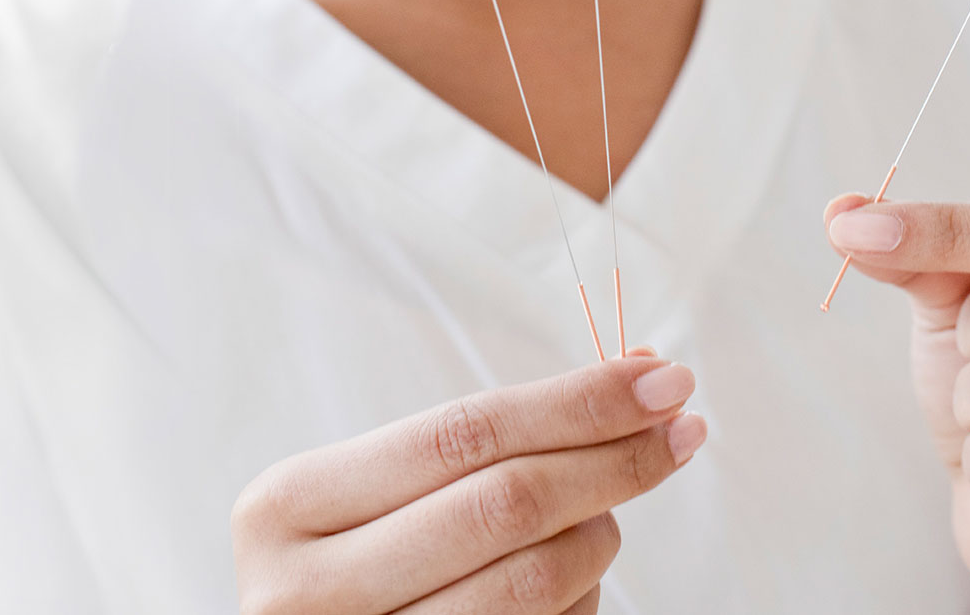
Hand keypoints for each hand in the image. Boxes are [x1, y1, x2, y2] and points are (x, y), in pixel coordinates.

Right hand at [231, 347, 705, 613]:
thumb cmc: (353, 565)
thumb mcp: (373, 496)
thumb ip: (481, 445)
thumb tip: (636, 376)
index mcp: (288, 506)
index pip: (462, 433)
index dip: (575, 403)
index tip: (659, 381)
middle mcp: (307, 591)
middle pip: (506, 504)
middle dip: (614, 459)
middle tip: (680, 432)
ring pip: (537, 579)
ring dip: (600, 536)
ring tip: (602, 519)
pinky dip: (583, 599)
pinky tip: (574, 581)